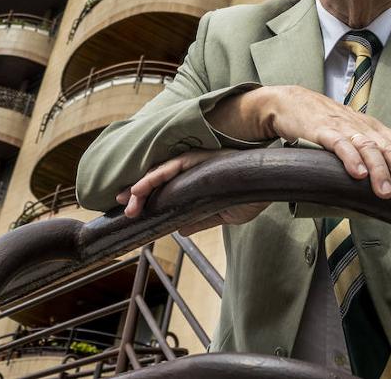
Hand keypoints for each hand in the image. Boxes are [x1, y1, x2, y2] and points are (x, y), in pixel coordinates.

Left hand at [115, 149, 267, 233]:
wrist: (270, 180)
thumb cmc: (249, 193)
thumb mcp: (224, 214)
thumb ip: (202, 220)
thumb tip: (181, 231)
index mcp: (195, 182)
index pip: (165, 190)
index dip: (146, 199)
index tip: (130, 212)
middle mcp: (191, 170)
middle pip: (157, 181)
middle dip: (136, 195)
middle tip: (120, 210)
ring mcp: (194, 163)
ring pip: (159, 174)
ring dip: (140, 188)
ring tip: (125, 202)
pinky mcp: (199, 159)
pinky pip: (172, 167)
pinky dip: (154, 177)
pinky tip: (140, 188)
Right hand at [256, 85, 390, 202]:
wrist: (292, 102)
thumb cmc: (326, 122)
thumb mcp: (354, 134)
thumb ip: (372, 152)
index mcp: (374, 129)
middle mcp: (364, 128)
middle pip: (390, 150)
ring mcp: (344, 128)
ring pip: (368, 149)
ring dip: (379, 171)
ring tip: (386, 193)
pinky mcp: (322, 131)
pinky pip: (340, 145)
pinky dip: (350, 159)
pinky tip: (357, 174)